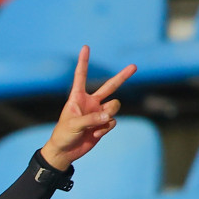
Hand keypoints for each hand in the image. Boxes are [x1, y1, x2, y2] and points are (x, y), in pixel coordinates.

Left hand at [40, 47, 135, 171]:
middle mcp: (90, 102)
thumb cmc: (63, 135)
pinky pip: (112, 122)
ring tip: (98, 124)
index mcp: (78, 97)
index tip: (85, 46)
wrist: (65, 152)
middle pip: (110, 86)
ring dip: (109, 114)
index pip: (81, 76)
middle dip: (122, 77)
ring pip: (114, 106)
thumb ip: (91, 119)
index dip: (83, 62)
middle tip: (134, 67)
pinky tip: (95, 134)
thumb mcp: (74, 125)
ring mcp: (98, 113)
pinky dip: (105, 128)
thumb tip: (108, 116)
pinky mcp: (103, 124)